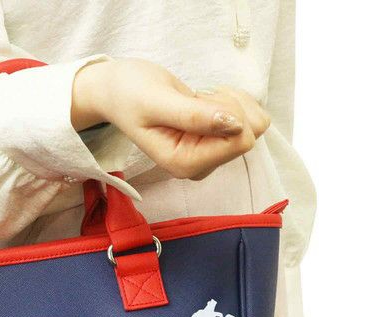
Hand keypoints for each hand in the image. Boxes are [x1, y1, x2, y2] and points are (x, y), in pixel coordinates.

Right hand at [72, 58, 269, 179]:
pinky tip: (205, 101)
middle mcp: (199, 166)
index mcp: (184, 164)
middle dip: (229, 106)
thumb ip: (193, 116)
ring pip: (253, 126)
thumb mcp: (157, 100)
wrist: (119, 92)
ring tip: (198, 99)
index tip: (199, 99)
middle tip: (195, 99)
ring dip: (232, 101)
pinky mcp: (215, 143)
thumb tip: (234, 125)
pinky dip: (233, 101)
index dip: (228, 112)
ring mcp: (208, 156)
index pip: (240, 142)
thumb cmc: (131, 94)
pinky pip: (249, 120)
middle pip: (249, 135)